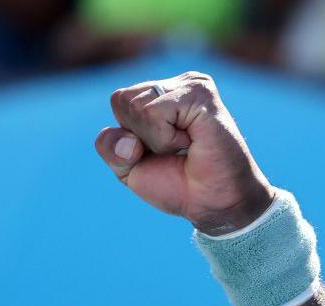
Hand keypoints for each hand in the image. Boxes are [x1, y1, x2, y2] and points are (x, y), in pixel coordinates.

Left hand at [95, 71, 274, 234]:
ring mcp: (190, 84)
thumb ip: (110, 147)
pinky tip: (191, 143)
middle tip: (173, 151)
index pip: (118, 102)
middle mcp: (175, 84)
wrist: (214, 203)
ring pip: (136, 107)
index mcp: (158, 94)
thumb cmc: (177, 184)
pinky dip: (164, 140)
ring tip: (184, 147)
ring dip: (156, 141)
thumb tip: (125, 137)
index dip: (127, 137)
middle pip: (121, 101)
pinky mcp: (200, 92)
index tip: (159, 151)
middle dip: (139, 138)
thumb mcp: (129, 169)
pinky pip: (153, 113)